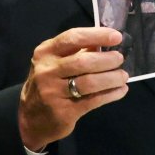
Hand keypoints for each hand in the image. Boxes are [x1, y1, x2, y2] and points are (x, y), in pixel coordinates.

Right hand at [18, 27, 128, 151]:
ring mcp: (53, 92)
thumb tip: (105, 42)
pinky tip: (120, 90)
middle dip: (107, 60)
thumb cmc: (49, 83)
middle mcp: (46, 70)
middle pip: (83, 61)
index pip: (73, 38)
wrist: (31, 119)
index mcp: (45, 52)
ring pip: (90, 82)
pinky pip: (93, 100)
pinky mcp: (63, 111)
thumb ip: (78, 52)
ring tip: (123, 76)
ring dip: (112, 78)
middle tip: (120, 59)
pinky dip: (111, 94)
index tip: (117, 37)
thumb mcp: (56, 63)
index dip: (97, 35)